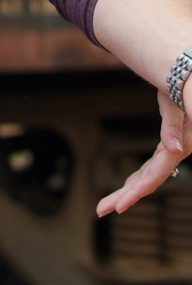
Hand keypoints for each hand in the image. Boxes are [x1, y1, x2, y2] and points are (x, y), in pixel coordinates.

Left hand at [97, 85, 191, 215]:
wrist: (189, 74)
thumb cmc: (184, 83)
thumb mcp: (177, 103)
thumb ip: (175, 125)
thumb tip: (176, 150)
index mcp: (180, 144)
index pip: (155, 175)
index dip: (137, 192)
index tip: (119, 206)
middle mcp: (177, 150)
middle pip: (149, 180)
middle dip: (125, 196)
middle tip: (100, 210)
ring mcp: (173, 149)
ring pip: (147, 176)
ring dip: (127, 190)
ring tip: (105, 205)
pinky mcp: (169, 145)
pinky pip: (151, 167)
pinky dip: (137, 178)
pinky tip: (126, 187)